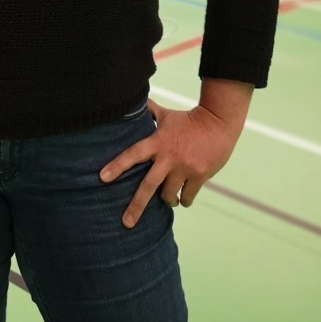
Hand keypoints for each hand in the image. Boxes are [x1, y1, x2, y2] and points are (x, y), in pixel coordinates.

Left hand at [99, 98, 245, 228]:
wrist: (219, 122)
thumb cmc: (190, 119)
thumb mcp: (167, 115)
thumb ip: (150, 111)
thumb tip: (137, 99)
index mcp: (157, 142)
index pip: (133, 154)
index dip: (117, 165)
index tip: (102, 178)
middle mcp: (169, 157)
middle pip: (148, 185)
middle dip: (136, 206)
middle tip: (126, 223)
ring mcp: (185, 168)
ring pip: (169, 195)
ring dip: (166, 200)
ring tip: (168, 200)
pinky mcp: (200, 176)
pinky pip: (187, 197)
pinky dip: (184, 201)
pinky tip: (182, 200)